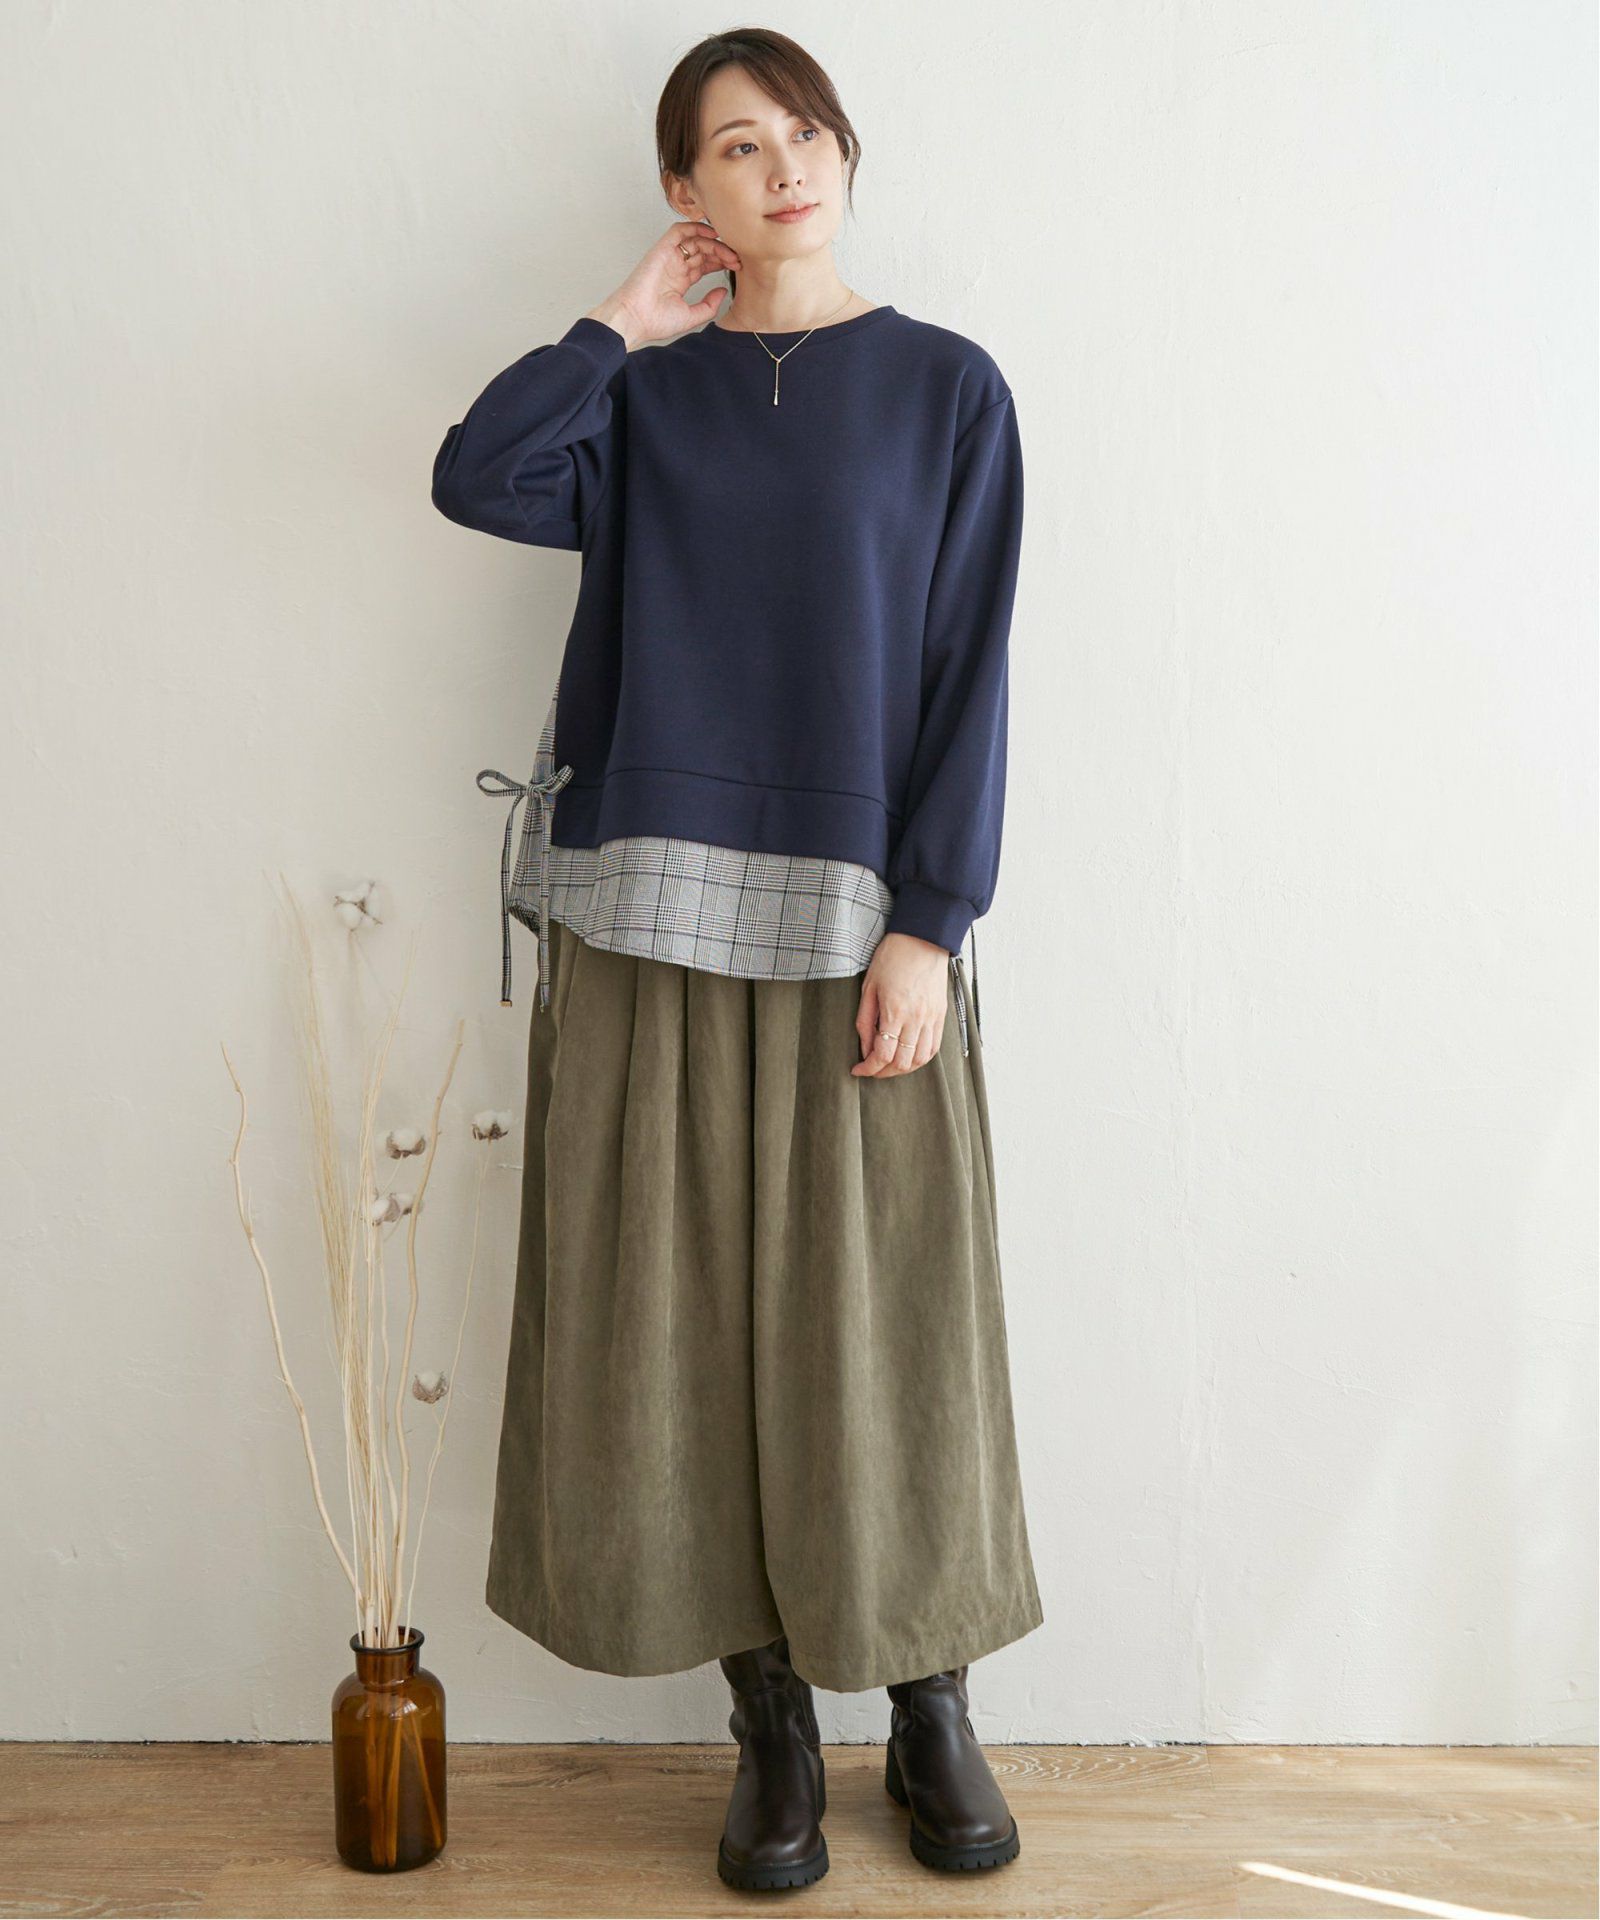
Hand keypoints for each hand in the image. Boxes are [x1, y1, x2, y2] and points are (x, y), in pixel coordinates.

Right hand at [585, 220, 742, 349]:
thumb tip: (723, 291)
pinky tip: (712, 233)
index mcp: (680, 281)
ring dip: (714, 243)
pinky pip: (679, 231)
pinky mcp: (661, 249)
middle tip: (737, 259)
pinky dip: (696, 227)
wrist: (635, 318)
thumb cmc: (655, 321)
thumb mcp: (692, 316)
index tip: (737, 267)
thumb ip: (709, 305)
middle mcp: (675, 267)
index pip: (705, 264)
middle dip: (722, 253)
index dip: (721, 262)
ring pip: (695, 240)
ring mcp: (668, 257)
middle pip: (703, 251)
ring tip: (729, 252)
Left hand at [852, 933, 950, 1076]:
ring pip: (920, 1060)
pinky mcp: (940, 1015)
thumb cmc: (892, 957)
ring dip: (903, 1069)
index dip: (869, 1069)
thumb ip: (865, 1022)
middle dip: (884, 1072)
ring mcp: (931, 1018)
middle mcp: (916, 1019)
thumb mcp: (869, 988)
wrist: (922, 938)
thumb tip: (865, 1048)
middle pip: (902, 1063)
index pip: (883, 1055)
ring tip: (889, 1065)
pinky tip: (908, 1057)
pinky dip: (920, 1059)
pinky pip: (934, 1047)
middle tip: (872, 1068)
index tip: (858, 1069)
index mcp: (895, 1011)